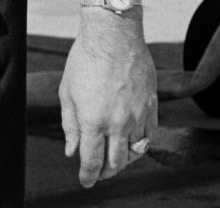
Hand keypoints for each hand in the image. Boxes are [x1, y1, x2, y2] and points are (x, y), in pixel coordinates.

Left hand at [60, 9, 157, 186]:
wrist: (113, 38)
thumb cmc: (83, 62)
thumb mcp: (67, 93)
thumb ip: (70, 125)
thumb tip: (72, 151)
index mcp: (92, 120)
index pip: (91, 159)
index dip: (88, 174)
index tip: (86, 181)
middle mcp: (117, 123)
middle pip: (115, 162)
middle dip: (105, 172)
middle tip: (98, 174)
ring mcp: (137, 117)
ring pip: (134, 153)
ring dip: (123, 162)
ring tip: (113, 162)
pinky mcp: (152, 108)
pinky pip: (149, 137)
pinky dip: (140, 147)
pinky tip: (131, 147)